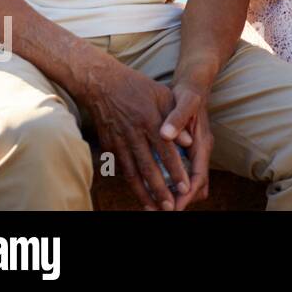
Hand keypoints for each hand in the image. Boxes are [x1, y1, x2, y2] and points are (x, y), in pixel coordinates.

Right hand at [77, 58, 190, 210]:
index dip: (175, 170)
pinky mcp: (108, 145)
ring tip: (153, 208)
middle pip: (148, 166)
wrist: (101, 83)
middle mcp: (134, 133)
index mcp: (150, 120)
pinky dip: (129, 183)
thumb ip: (177, 119)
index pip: (166, 150)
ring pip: (132, 172)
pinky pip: (120, 168)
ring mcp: (119, 140)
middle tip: (170, 207)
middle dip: (160, 189)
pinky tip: (138, 194)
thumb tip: (190, 142)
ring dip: (143, 192)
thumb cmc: (138, 87)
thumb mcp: (163, 95)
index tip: (185, 187)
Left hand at [160, 79, 213, 210]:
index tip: (172, 208)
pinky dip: (171, 183)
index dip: (185, 195)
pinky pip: (183, 175)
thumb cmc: (189, 94)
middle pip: (197, 187)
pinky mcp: (187, 151)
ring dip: (176, 194)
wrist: (194, 85)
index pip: (198, 178)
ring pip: (191, 183)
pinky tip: (154, 185)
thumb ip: (177, 118)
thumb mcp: (184, 102)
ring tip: (155, 204)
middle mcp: (200, 152)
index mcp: (202, 144)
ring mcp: (195, 153)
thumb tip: (166, 135)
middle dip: (181, 201)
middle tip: (160, 210)